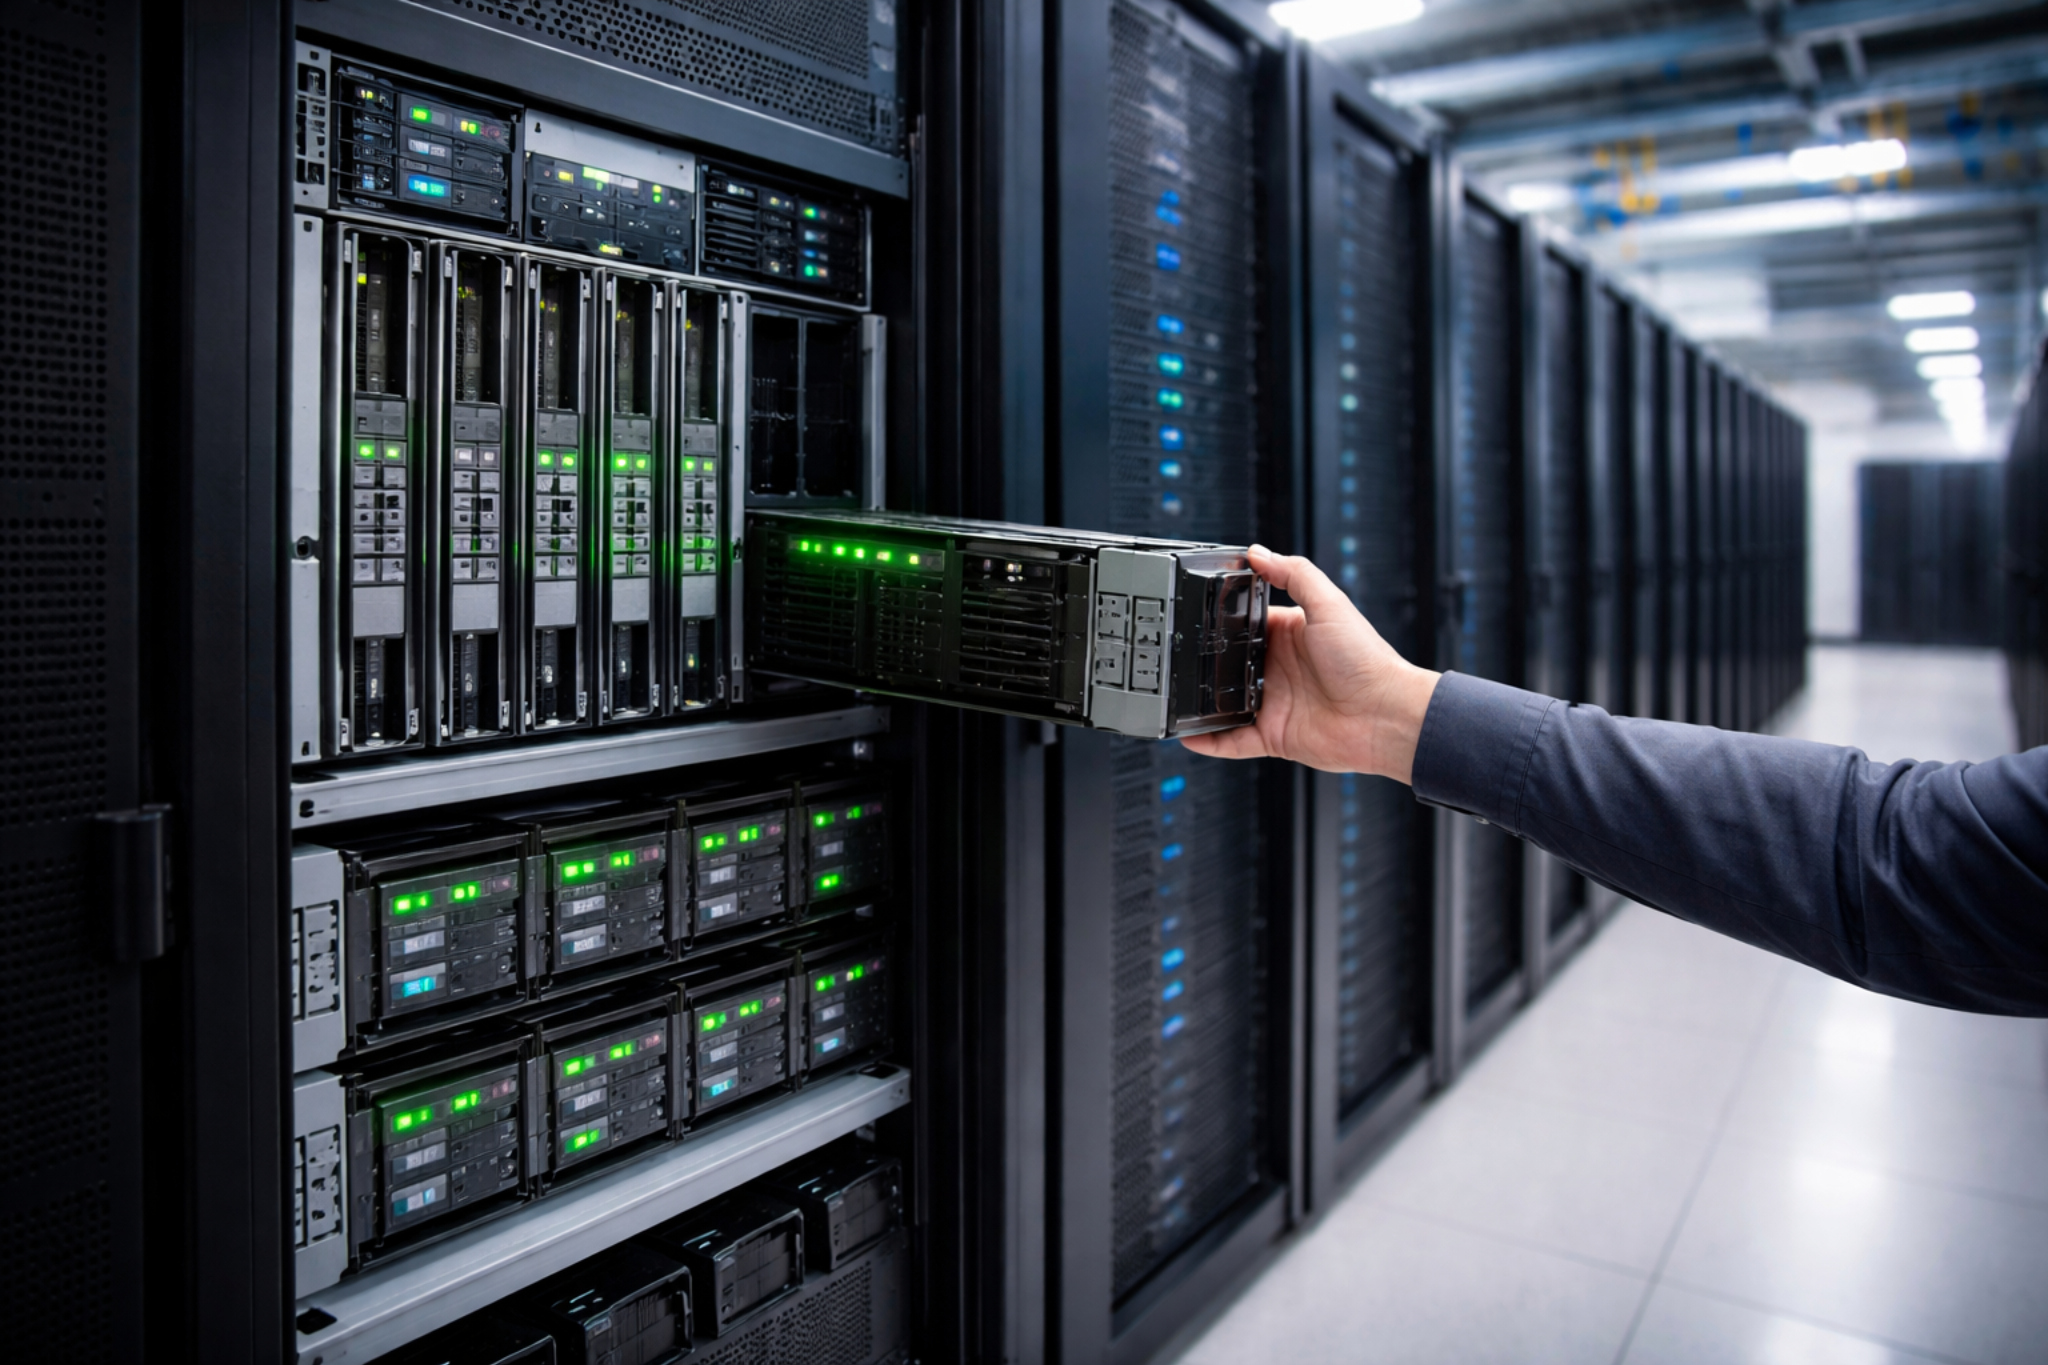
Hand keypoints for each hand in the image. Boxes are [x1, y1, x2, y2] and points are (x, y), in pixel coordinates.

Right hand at [1180, 546, 1440, 783]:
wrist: (1385, 715)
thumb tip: (1259, 552)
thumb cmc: (1366, 660)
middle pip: (1230, 664)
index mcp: (1290, 635)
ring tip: (1175, 696)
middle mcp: (1279, 669)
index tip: (1195, 614)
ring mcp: (1275, 704)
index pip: (1246, 623)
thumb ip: (1295, 574)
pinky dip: (1211, 741)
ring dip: (1202, 702)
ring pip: (1225, 703)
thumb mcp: (1330, 604)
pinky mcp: (1273, 736)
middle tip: (1176, 656)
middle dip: (1205, 662)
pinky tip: (1190, 735)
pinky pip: (1234, 740)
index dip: (1222, 620)